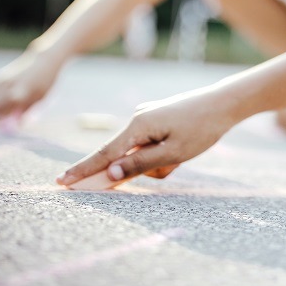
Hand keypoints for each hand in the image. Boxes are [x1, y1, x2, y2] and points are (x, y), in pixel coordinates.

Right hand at [0, 50, 61, 121]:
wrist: (44, 59)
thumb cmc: (46, 81)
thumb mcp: (40, 98)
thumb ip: (27, 111)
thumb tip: (17, 125)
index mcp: (20, 91)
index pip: (3, 110)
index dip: (3, 121)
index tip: (10, 126)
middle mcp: (8, 85)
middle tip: (7, 118)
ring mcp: (1, 79)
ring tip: (5, 109)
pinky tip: (4, 101)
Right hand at [56, 88, 236, 186]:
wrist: (225, 103)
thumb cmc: (203, 128)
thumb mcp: (174, 153)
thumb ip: (140, 164)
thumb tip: (110, 175)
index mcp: (138, 125)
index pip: (104, 155)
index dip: (83, 171)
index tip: (60, 182)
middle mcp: (138, 118)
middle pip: (127, 157)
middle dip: (146, 167)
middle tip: (170, 161)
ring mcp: (147, 117)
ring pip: (143, 154)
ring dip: (160, 162)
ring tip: (185, 152)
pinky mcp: (157, 119)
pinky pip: (153, 146)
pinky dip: (164, 154)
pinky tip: (184, 147)